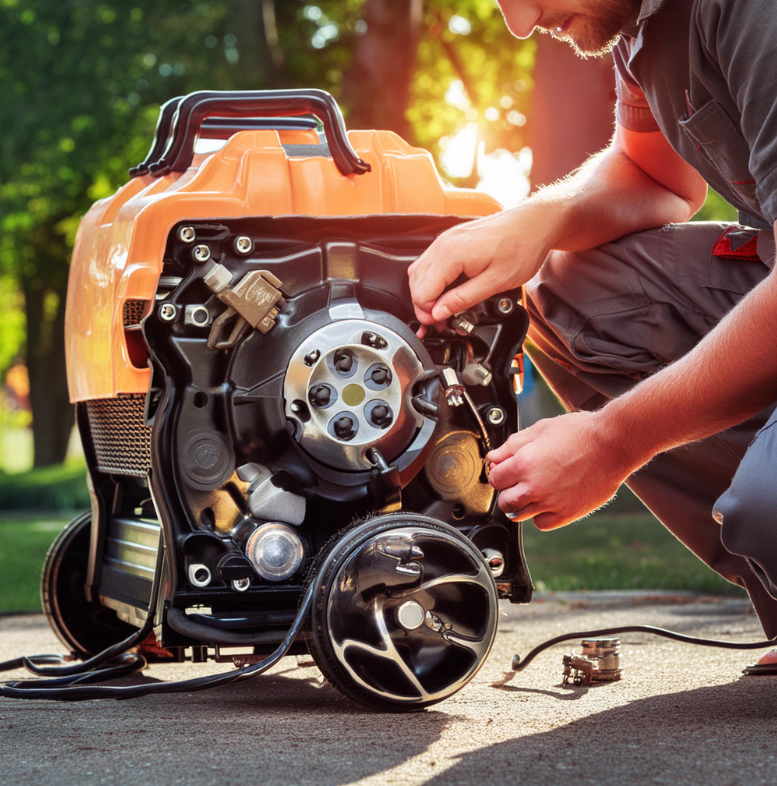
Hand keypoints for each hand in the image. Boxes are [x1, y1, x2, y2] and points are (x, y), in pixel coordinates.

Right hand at [408, 203, 553, 328]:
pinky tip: (447, 290)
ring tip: (443, 308)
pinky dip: (433, 280)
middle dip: (424, 305)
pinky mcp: (452, 239)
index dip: (428, 313)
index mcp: (452, 254)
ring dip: (427, 293)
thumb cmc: (522, 247)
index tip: (439, 324)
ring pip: (419, 272)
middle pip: (415, 282)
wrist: (535, 223)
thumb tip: (439, 313)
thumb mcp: (495, 283)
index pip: (422, 292)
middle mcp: (444, 243)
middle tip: (440, 321)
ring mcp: (447, 239)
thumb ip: (462, 299)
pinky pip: (431, 262)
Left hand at [487, 412, 646, 529]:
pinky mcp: (566, 514)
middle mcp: (534, 487)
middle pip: (504, 501)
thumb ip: (512, 445)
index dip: (498, 473)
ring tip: (534, 490)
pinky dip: (540, 515)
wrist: (612, 444)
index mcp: (524, 464)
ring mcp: (550, 503)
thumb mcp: (540, 429)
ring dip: (521, 504)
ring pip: (519, 515)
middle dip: (507, 491)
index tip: (505, 471)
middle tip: (518, 482)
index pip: (495, 479)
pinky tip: (547, 501)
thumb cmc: (579, 432)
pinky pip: (541, 523)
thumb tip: (494, 457)